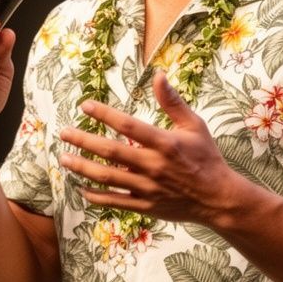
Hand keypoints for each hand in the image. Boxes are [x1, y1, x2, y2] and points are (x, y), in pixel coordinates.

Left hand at [59, 71, 236, 223]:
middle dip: (83, 141)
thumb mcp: (195, 126)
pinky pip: (114, 201)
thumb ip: (173, 102)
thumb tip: (158, 75)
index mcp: (165, 143)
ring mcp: (147, 188)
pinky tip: (80, 187)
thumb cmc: (206, 158)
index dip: (104, 114)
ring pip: (107, 177)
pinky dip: (95, 196)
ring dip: (82, 167)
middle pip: (110, 152)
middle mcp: (153, 166)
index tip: (86, 106)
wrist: (218, 198)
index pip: (128, 126)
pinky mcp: (145, 205)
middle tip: (64, 133)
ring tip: (64, 159)